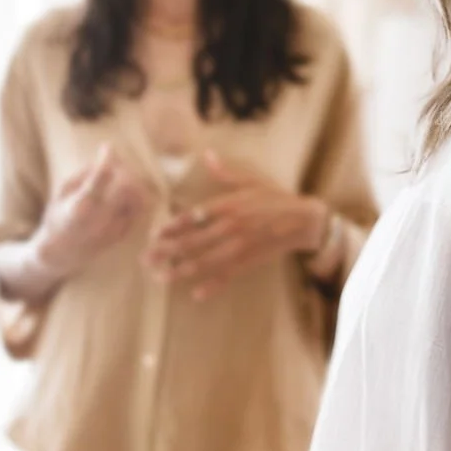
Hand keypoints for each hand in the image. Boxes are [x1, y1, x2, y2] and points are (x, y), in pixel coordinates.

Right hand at [35, 145, 148, 282]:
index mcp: (80, 208)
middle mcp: (101, 220)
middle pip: (127, 186)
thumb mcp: (62, 192)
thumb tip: (109, 157)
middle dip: (124, 170)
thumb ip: (85, 174)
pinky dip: (137, 195)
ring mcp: (115, 229)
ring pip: (140, 197)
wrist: (63, 252)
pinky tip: (124, 192)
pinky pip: (141, 208)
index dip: (106, 159)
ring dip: (134, 182)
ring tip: (121, 177)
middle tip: (116, 164)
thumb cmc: (59, 217)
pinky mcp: (125, 234)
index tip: (107, 146)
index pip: (99, 179)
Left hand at [144, 150, 326, 300]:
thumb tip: (207, 155)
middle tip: (145, 258)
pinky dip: (212, 286)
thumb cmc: (277, 198)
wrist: (304, 220)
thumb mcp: (252, 180)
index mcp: (230, 205)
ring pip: (205, 261)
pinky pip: (227, 275)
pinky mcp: (250, 261)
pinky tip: (196, 294)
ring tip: (159, 277)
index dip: (172, 226)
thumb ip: (226, 173)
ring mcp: (240, 246)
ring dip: (180, 271)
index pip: (193, 217)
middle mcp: (232, 227)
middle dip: (166, 251)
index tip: (154, 233)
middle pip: (192, 242)